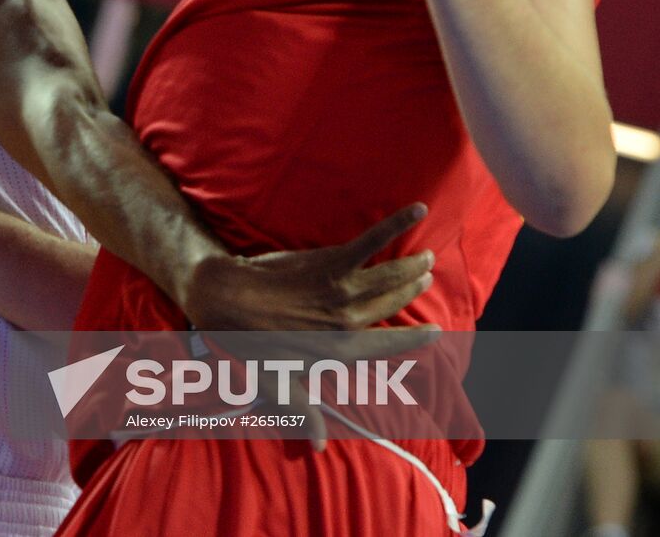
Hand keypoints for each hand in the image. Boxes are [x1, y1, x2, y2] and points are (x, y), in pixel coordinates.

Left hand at [179, 204, 437, 448]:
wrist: (225, 298)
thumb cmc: (248, 342)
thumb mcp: (277, 385)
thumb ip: (303, 412)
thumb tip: (317, 450)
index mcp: (339, 352)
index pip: (387, 345)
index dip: (413, 340)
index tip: (435, 332)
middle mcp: (347, 323)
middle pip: (391, 304)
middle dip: (411, 289)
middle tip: (425, 275)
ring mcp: (341, 291)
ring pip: (388, 277)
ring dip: (409, 265)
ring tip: (424, 255)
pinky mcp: (330, 262)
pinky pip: (370, 243)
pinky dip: (394, 225)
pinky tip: (415, 210)